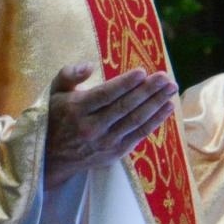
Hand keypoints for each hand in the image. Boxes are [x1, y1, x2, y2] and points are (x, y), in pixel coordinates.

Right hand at [43, 62, 177, 188]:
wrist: (52, 158)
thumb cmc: (55, 117)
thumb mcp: (54, 92)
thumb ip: (69, 75)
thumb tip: (89, 65)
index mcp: (76, 109)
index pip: (105, 95)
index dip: (125, 84)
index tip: (142, 72)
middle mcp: (92, 127)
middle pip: (125, 107)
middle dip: (148, 90)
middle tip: (165, 76)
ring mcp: (105, 142)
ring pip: (136, 120)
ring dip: (156, 103)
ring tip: (171, 88)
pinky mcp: (116, 152)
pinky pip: (140, 134)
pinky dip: (156, 120)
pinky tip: (168, 107)